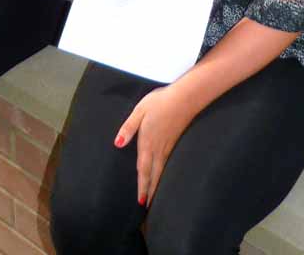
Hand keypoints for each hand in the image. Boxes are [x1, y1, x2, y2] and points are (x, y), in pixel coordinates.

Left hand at [114, 86, 194, 205]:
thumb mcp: (140, 111)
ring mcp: (169, 146)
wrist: (186, 98)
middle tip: (148, 206)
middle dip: (150, 190)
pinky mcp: (176, 141)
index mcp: (148, 143)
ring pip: (162, 170)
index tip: (140, 202)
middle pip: (154, 174)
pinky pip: (168, 163)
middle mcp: (159, 148)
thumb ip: (129, 128)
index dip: (142, 186)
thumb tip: (117, 144)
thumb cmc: (160, 102)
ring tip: (155, 196)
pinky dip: (165, 173)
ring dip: (158, 184)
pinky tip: (165, 174)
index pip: (143, 170)